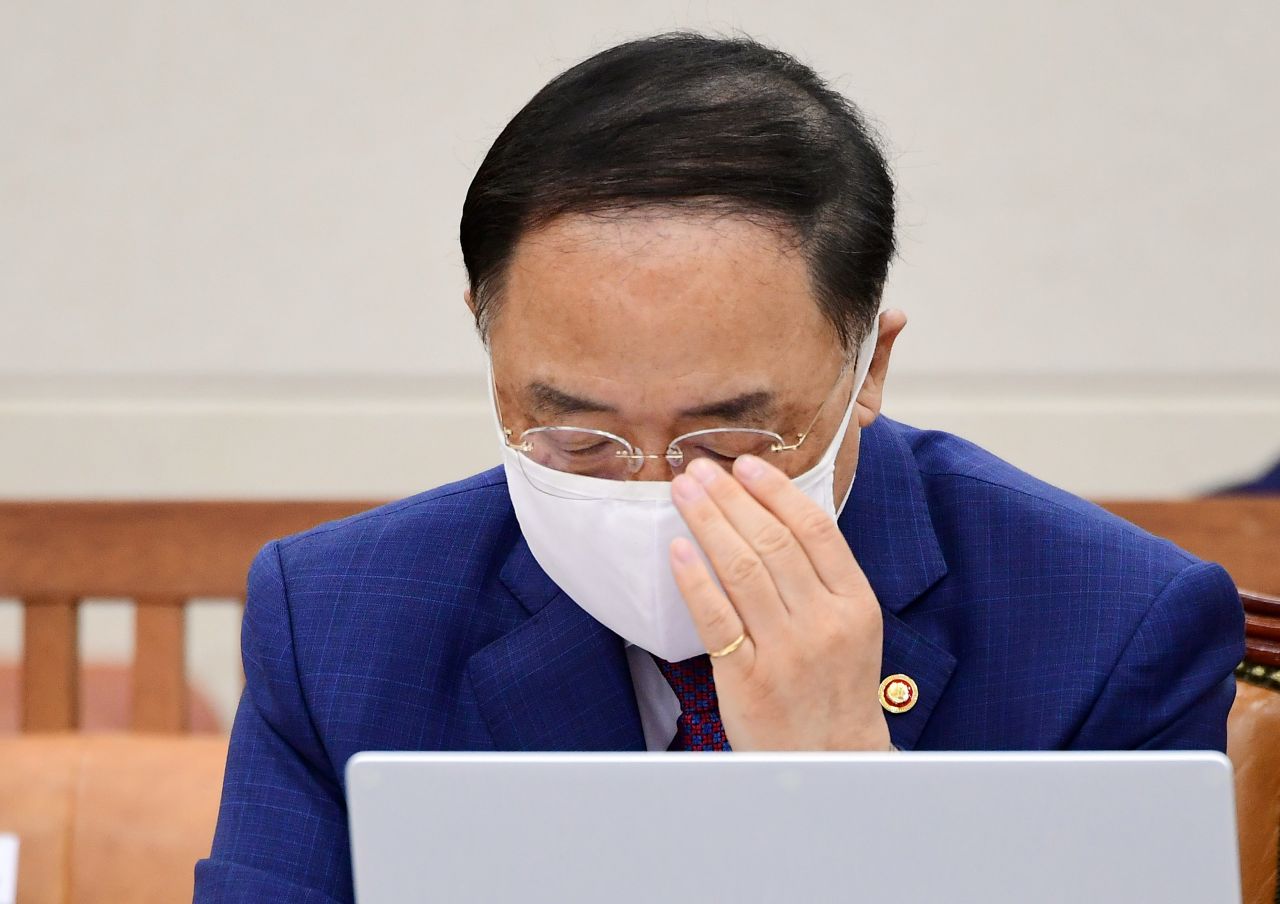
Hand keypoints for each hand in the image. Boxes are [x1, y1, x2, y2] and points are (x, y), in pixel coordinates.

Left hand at [669, 454, 890, 750]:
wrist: (831, 758)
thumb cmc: (836, 685)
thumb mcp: (852, 625)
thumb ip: (823, 575)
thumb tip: (777, 512)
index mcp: (855, 603)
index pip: (815, 530)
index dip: (776, 491)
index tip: (745, 464)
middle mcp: (824, 623)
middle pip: (773, 543)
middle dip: (731, 498)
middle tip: (700, 468)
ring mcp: (786, 652)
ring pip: (742, 571)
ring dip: (708, 523)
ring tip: (684, 492)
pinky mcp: (747, 678)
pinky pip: (716, 618)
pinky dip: (694, 580)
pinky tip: (677, 549)